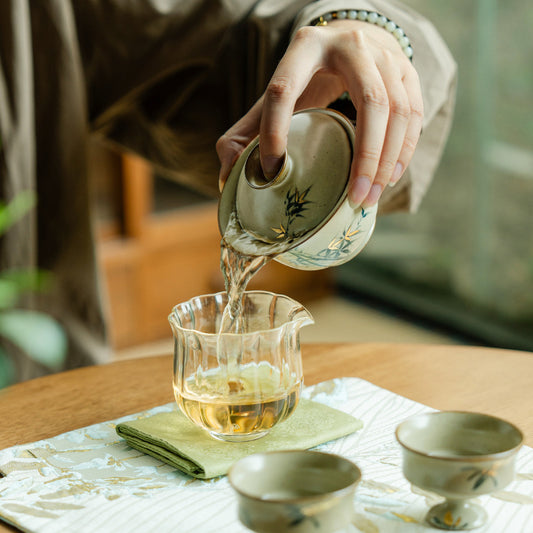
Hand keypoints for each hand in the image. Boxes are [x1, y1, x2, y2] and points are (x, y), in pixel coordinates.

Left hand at [217, 19, 422, 207]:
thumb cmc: (306, 80)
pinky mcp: (407, 69)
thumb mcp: (272, 98)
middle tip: (355, 198)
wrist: (350, 44)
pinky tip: (390, 177)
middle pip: (369, 101)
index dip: (274, 132)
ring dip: (388, 160)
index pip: (284, 90)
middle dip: (365, 157)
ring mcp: (385, 55)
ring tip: (372, 196)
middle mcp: (350, 44)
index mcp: (304, 48)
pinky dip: (405, 149)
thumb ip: (245, 133)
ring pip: (398, 110)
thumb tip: (229, 175)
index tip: (273, 171)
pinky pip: (415, 113)